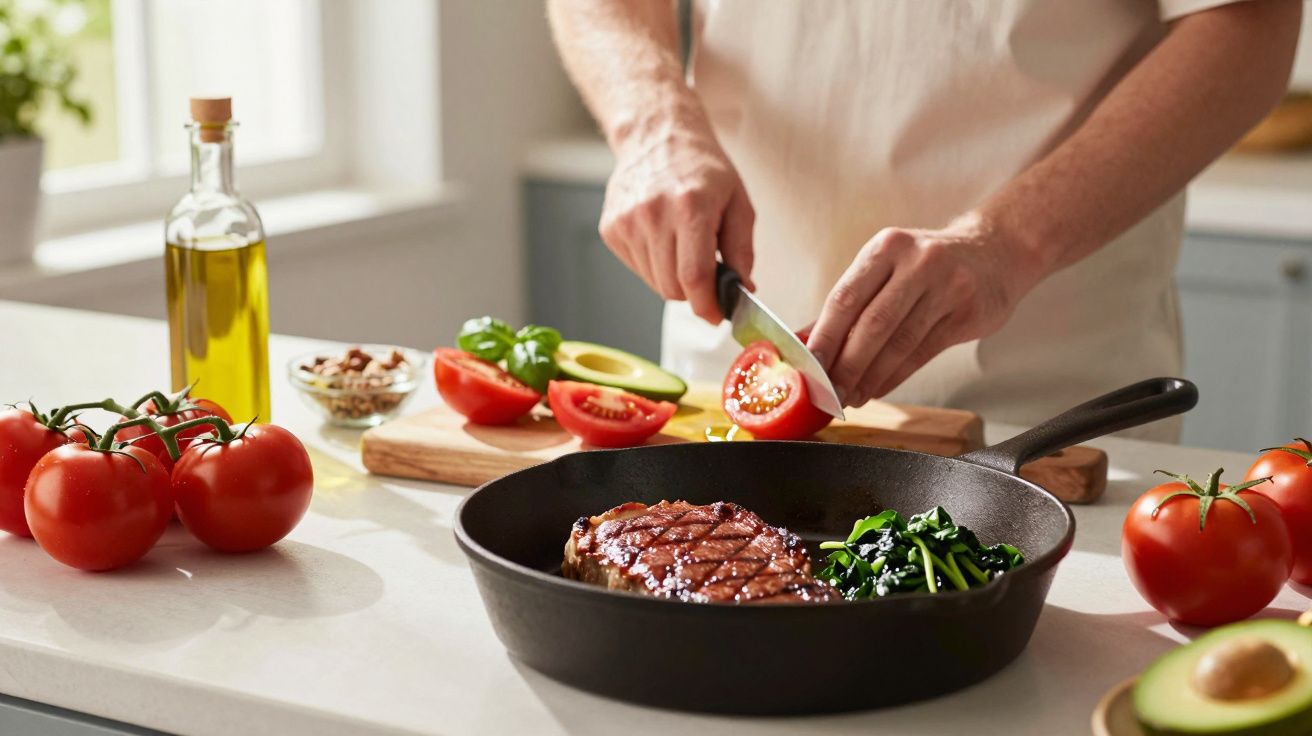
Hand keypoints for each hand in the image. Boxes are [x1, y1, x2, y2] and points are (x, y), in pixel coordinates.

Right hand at [599, 110, 754, 322]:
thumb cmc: (702, 167)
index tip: (715, 315)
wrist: (657, 136)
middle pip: (672, 286)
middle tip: (706, 277)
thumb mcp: (737, 202)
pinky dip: (654, 265)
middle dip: (693, 293)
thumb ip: (742, 250)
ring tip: (683, 246)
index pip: (694, 276)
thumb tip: (743, 290)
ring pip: (654, 282)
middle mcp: (654, 214)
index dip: (706, 305)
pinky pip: (637, 268)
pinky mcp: (611, 228)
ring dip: (673, 278)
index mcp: (691, 207)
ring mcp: (627, 221)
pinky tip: (662, 238)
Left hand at [806, 216, 1044, 406]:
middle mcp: (918, 262)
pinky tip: (878, 388)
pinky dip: (895, 376)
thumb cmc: (928, 264)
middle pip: (872, 323)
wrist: (996, 251)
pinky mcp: (967, 313)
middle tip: (829, 391)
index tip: (809, 365)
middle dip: (846, 364)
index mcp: (887, 247)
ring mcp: (947, 286)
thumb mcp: (887, 266)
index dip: (825, 336)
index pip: (846, 297)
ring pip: (899, 343)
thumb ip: (848, 302)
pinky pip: (922, 353)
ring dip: (870, 377)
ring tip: (851, 396)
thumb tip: (802, 339)